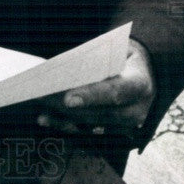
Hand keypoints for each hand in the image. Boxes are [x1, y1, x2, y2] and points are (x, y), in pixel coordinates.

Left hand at [38, 40, 155, 138]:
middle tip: (42, 98)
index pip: (116, 92)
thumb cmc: (124, 56)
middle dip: (68, 108)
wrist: (143, 73)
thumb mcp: (117, 50)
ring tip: (39, 107)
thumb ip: (98, 59)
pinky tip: (45, 118)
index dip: (92, 96)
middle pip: (98, 113)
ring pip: (89, 125)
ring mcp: (125, 126)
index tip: (68, 99)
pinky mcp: (113, 133)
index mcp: (140, 85)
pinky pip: (85, 131)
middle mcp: (136, 111)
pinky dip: (64, 124)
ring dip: (62, 117)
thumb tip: (66, 66)